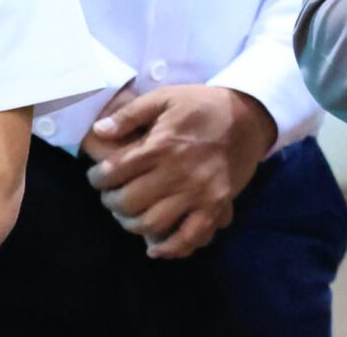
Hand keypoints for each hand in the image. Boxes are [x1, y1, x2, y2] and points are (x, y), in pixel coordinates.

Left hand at [84, 85, 276, 258]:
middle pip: (129, 202)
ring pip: (152, 224)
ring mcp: (198, 193)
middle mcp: (177, 173)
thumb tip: (98, 130)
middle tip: (111, 196)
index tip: (97, 178)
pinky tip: (155, 249)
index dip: (97, 178)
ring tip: (129, 215)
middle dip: (111, 202)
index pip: (114, 172)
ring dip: (131, 224)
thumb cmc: (202, 105)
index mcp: (161, 145)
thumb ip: (130, 114)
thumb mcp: (165, 97)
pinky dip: (170, 249)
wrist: (249, 116)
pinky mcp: (216, 205)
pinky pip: (190, 236)